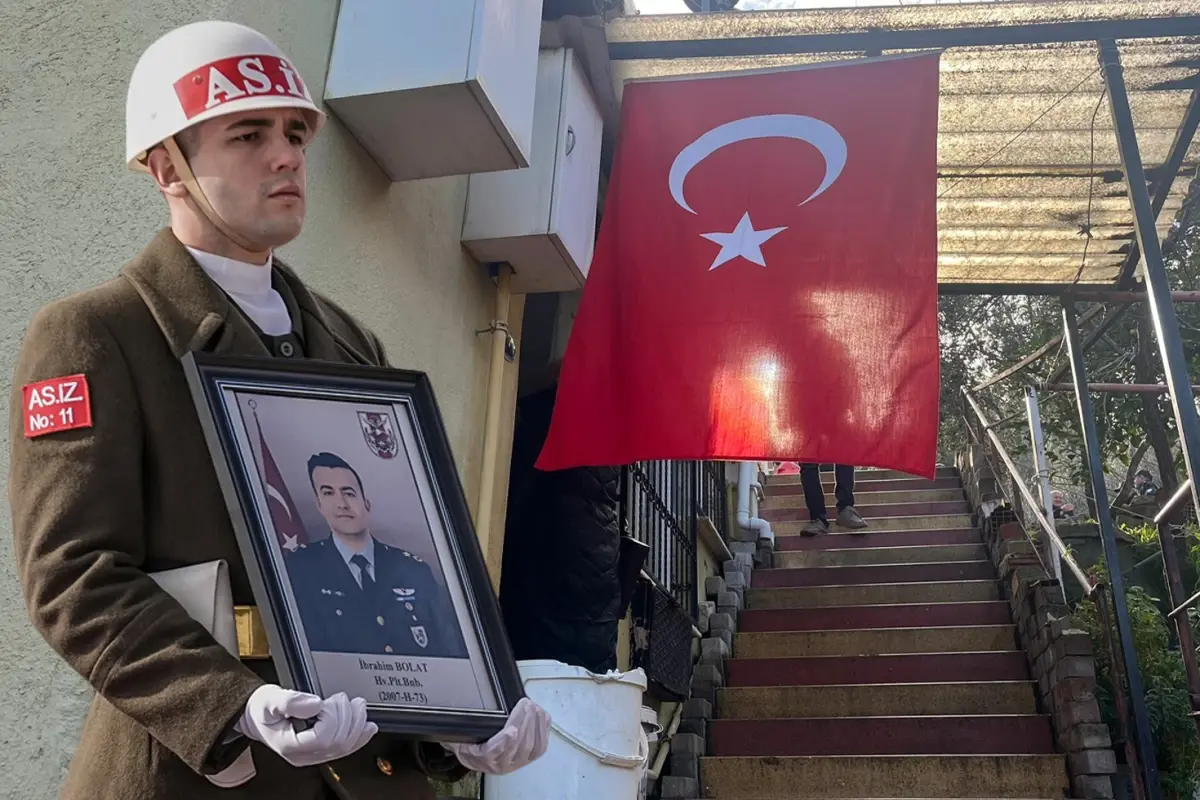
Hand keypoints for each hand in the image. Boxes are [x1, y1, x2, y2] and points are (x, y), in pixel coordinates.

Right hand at [236, 685, 377, 766]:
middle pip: (338, 743)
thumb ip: (290, 701)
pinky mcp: (322, 748)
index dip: (331, 717)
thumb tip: (315, 703)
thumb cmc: (260, 710)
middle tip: (344, 698)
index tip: (327, 701)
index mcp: (290, 745)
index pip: (322, 738)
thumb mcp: (269, 700)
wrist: (255, 717)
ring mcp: (314, 754)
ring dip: (357, 724)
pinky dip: (360, 736)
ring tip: (358, 706)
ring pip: (345, 748)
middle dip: (348, 717)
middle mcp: (304, 754)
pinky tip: (368, 727)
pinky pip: (346, 748)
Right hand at [443, 697, 550, 774]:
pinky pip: (540, 747)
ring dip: (535, 723)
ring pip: (532, 747)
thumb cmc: (470, 743)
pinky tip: (541, 716)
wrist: (474, 757)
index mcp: (482, 758)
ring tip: (533, 706)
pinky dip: (543, 729)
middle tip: (525, 704)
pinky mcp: (528, 759)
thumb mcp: (461, 733)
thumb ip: (467, 722)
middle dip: (524, 721)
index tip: (510, 730)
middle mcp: (501, 764)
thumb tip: (464, 704)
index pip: (494, 752)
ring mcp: (516, 763)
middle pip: (518, 746)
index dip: (504, 742)